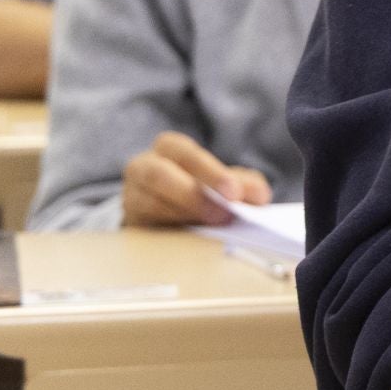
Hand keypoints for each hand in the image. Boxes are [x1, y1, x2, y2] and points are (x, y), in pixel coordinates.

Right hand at [120, 131, 272, 226]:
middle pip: (159, 176)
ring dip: (184, 217)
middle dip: (193, 196)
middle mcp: (142, 168)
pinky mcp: (129, 224)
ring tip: (213, 229)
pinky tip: (194, 241)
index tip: (233, 193)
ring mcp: (131, 197)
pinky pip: (145, 231)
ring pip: (150, 205)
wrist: (168, 208)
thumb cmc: (200, 186)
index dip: (210, 172)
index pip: (185, 153)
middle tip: (224, 215)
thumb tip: (260, 197)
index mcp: (168, 148)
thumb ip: (245, 183)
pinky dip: (171, 236)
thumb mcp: (224, 179)